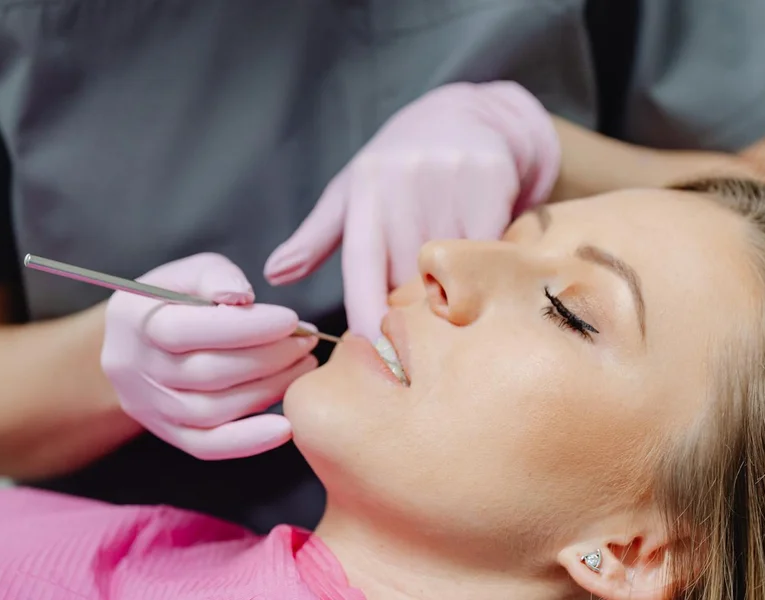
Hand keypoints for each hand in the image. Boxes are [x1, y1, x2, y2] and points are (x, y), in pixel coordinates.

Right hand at [101, 253, 317, 459]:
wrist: (136, 344)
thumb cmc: (173, 300)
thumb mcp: (188, 273)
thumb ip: (215, 276)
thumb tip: (242, 296)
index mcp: (135, 320)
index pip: (187, 331)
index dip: (245, 328)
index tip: (291, 321)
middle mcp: (136, 369)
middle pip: (207, 374)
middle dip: (268, 358)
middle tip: (307, 342)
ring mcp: (151, 407)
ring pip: (212, 411)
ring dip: (268, 391)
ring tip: (303, 367)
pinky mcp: (170, 434)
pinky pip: (207, 447)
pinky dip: (248, 442)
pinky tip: (286, 427)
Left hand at [264, 81, 560, 338]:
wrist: (464, 116)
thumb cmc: (396, 167)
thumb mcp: (351, 193)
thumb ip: (316, 238)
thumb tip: (274, 274)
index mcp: (364, 192)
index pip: (363, 264)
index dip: (367, 310)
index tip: (374, 350)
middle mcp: (403, 183)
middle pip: (410, 274)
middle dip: (412, 311)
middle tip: (417, 340)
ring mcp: (448, 180)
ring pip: (453, 264)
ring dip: (451, 292)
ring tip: (451, 303)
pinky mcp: (489, 179)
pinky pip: (490, 247)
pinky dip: (487, 269)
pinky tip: (484, 275)